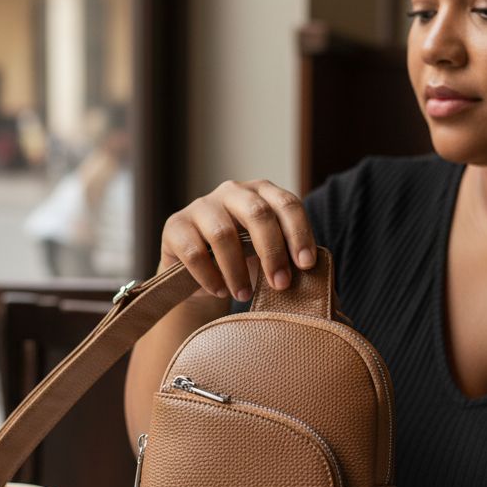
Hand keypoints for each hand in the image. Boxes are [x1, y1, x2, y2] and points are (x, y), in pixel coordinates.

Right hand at [159, 179, 316, 300]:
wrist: (200, 278)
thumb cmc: (243, 264)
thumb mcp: (268, 255)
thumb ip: (288, 256)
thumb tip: (311, 273)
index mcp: (261, 193)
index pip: (287, 204)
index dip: (299, 233)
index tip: (306, 265)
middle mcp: (232, 191)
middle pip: (257, 213)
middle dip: (272, 252)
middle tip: (280, 285)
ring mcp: (201, 206)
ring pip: (223, 233)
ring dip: (237, 270)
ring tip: (245, 295)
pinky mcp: (175, 226)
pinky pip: (194, 252)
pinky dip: (210, 276)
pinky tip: (219, 291)